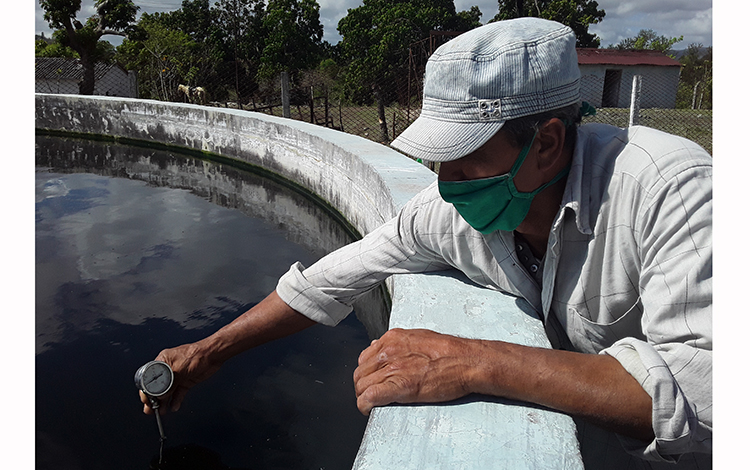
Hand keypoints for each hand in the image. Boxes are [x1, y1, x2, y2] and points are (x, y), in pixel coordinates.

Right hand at [139, 341, 223, 414]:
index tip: (146, 399)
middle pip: (157, 386)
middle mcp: (169, 369)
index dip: (147, 390)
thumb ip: (168, 383)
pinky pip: (179, 393)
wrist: (213, 355)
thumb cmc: (197, 354)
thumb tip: (160, 396)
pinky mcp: (186, 381)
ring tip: (161, 411)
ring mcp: (178, 376)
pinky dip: (176, 400)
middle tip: (151, 409)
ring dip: (164, 402)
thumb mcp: (178, 369)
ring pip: (167, 392)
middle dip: (154, 398)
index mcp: (163, 361)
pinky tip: (174, 407)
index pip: (149, 378)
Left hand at [353, 328, 477, 414]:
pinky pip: (369, 397)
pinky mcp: (397, 387)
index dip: (367, 371)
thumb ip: (398, 344)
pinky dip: (365, 405)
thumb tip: (383, 348)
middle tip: (371, 394)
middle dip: (363, 385)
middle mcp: (388, 352)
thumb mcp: (419, 337)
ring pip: (361, 386)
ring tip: (372, 403)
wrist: (465, 361)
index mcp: (392, 339)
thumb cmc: (450, 351)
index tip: (372, 379)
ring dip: (364, 396)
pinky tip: (369, 409)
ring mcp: (391, 369)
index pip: (365, 357)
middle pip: (360, 372)